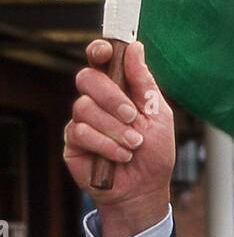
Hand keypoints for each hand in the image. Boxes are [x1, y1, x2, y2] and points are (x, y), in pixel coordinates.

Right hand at [63, 39, 174, 234]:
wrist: (145, 189)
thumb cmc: (154, 151)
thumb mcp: (157, 114)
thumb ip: (144, 83)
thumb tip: (134, 47)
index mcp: (118, 88)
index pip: (99, 61)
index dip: (98, 51)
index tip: (105, 51)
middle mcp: (96, 101)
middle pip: (86, 78)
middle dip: (111, 96)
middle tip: (132, 116)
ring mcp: (82, 120)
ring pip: (83, 107)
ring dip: (114, 127)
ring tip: (133, 144)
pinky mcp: (73, 142)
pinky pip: (80, 132)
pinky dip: (106, 144)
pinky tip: (120, 155)